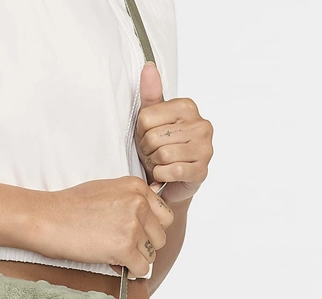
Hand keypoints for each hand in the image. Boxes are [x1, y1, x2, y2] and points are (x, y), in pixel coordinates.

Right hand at [33, 176, 173, 278]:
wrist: (46, 219)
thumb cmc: (68, 206)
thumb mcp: (106, 190)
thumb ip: (131, 198)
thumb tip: (149, 210)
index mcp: (137, 187)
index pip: (164, 215)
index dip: (149, 228)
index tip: (132, 233)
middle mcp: (139, 204)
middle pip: (160, 236)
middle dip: (144, 245)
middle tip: (121, 246)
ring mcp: (133, 226)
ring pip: (152, 254)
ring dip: (136, 258)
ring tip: (113, 254)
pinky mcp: (124, 248)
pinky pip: (141, 268)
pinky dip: (130, 271)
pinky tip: (114, 264)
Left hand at [134, 62, 213, 203]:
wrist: (170, 184)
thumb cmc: (159, 150)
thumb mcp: (150, 122)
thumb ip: (150, 95)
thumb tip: (148, 67)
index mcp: (187, 107)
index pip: (146, 118)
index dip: (140, 134)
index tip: (148, 140)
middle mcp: (201, 124)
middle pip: (153, 137)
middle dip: (147, 152)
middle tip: (153, 156)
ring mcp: (205, 148)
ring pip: (162, 155)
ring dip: (154, 165)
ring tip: (159, 165)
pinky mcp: (202, 170)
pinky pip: (171, 171)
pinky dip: (161, 176)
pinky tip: (164, 176)